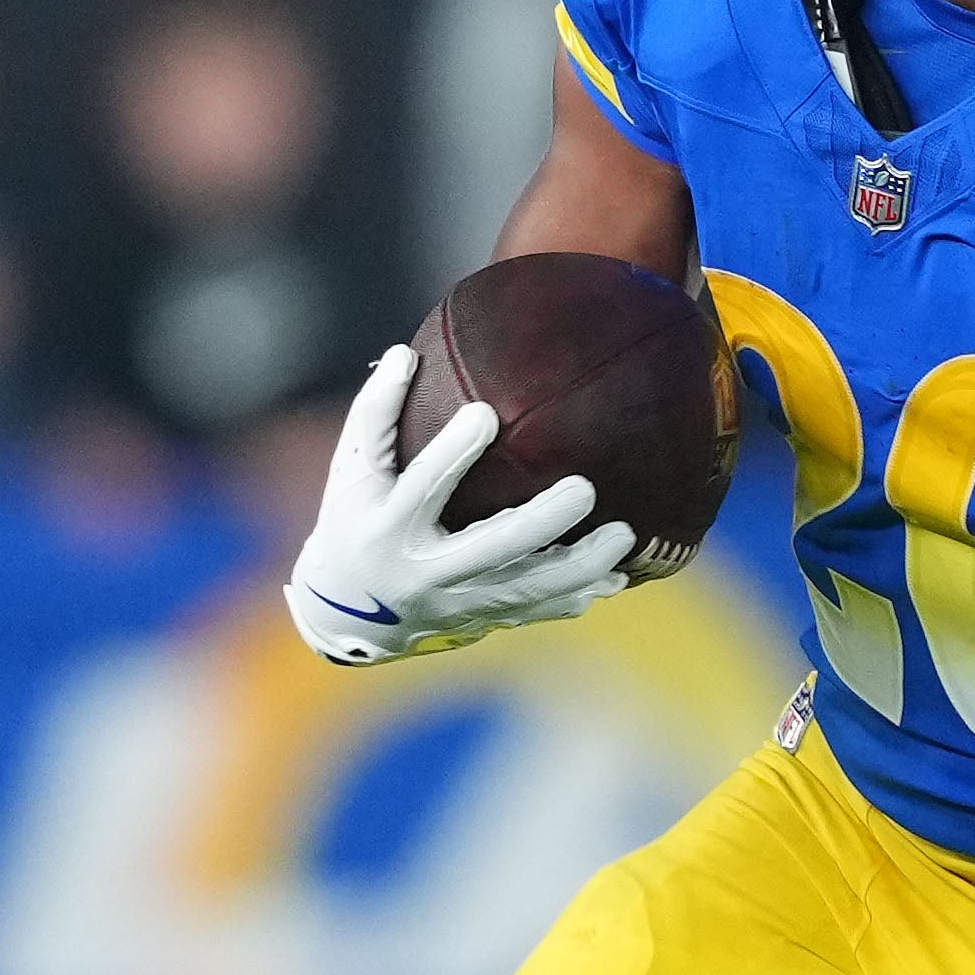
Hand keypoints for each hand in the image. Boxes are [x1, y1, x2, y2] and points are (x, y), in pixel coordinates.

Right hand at [284, 342, 634, 666]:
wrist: (349, 613)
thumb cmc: (354, 522)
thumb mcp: (351, 474)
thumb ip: (374, 417)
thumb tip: (405, 354)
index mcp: (388, 527)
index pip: (422, 486)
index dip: (452, 452)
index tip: (486, 413)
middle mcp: (425, 572)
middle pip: (490, 549)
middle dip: (540, 522)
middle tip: (587, 488)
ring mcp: (458, 603)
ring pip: (525, 589)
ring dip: (579, 566)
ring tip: (625, 534)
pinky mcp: (482, 619)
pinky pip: (535, 610)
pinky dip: (573, 596)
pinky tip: (614, 577)